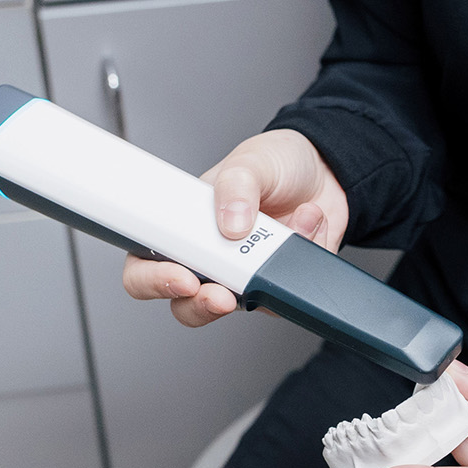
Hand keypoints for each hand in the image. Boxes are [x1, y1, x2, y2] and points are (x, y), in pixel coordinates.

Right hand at [121, 129, 348, 327]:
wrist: (323, 168)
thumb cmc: (273, 164)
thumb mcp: (249, 161)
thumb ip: (235, 186)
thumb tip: (231, 222)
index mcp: (183, 229)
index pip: (144, 267)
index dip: (153, 281)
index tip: (181, 278)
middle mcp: (209, 258)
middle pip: (185, 305)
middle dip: (204, 306)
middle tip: (224, 296)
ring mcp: (244, 275)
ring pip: (242, 307)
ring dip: (267, 274)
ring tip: (289, 228)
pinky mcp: (280, 283)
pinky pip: (290, 290)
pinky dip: (305, 251)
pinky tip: (310, 218)